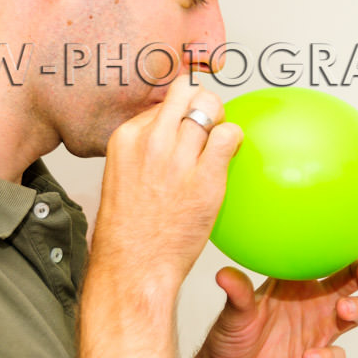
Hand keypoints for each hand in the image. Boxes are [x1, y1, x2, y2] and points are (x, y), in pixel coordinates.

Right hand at [92, 74, 241, 282]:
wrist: (134, 265)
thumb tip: (172, 125)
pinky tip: (231, 153)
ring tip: (219, 143)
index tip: (186, 129)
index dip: (180, 112)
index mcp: (127, 136)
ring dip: (220, 121)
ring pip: (210, 107)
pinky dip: (235, 139)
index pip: (164, 100)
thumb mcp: (123, 171)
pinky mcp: (205, 178)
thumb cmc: (130, 225)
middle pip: (187, 91)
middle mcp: (152, 141)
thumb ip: (145, 145)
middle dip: (203, 102)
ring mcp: (178, 158)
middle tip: (209, 123)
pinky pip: (229, 136)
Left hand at [193, 259, 357, 357]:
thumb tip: (224, 275)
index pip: (324, 260)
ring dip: (356, 309)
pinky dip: (328, 356)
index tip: (349, 242)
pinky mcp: (317, 357)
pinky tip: (309, 357)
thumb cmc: (232, 336)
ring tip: (343, 310)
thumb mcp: (234, 314)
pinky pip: (335, 354)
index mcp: (296, 282)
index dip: (341, 249)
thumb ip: (237, 295)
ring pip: (354, 313)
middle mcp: (313, 302)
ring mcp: (318, 329)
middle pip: (350, 282)